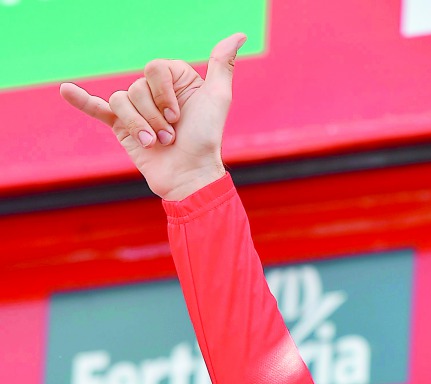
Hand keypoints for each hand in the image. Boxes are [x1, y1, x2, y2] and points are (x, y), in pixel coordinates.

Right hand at [59, 33, 245, 200]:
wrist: (189, 176)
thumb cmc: (206, 139)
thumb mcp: (217, 98)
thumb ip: (222, 65)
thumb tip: (238, 35)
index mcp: (173, 80)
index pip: (154, 69)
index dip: (165, 94)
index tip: (179, 115)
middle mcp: (153, 91)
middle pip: (138, 87)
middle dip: (155, 115)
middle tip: (170, 135)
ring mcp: (136, 109)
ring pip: (122, 101)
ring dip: (141, 126)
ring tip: (157, 144)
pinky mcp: (121, 127)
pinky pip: (96, 108)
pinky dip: (81, 100)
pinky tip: (65, 90)